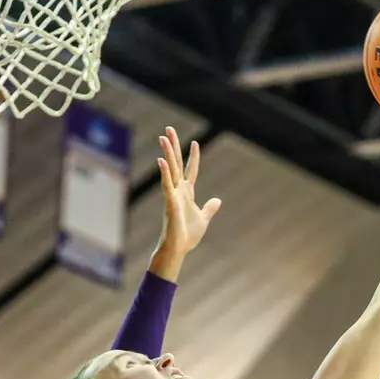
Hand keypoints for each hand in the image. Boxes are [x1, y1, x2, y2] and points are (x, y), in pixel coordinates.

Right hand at [153, 127, 221, 267]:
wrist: (178, 248)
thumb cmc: (188, 236)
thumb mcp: (204, 219)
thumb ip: (210, 208)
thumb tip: (217, 200)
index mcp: (187, 193)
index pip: (190, 170)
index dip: (193, 156)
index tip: (195, 143)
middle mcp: (179, 190)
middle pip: (176, 163)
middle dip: (173, 146)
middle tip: (169, 129)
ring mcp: (173, 194)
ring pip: (170, 169)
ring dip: (167, 152)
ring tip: (163, 137)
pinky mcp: (169, 202)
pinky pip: (166, 184)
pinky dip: (164, 172)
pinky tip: (162, 160)